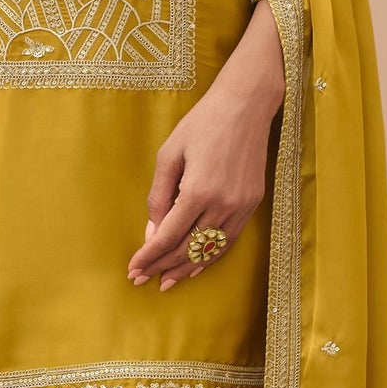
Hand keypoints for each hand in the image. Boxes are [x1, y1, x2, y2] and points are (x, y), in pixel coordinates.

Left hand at [129, 1, 285, 290]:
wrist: (246, 106)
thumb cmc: (202, 123)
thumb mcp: (170, 154)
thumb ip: (158, 196)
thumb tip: (151, 232)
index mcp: (197, 191)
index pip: (168, 236)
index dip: (149, 256)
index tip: (133, 269)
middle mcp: (222, 205)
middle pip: (188, 249)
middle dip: (162, 267)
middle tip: (142, 279)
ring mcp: (241, 207)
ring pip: (210, 251)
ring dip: (186, 268)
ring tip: (166, 281)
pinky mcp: (252, 204)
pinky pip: (228, 240)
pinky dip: (210, 257)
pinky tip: (195, 266)